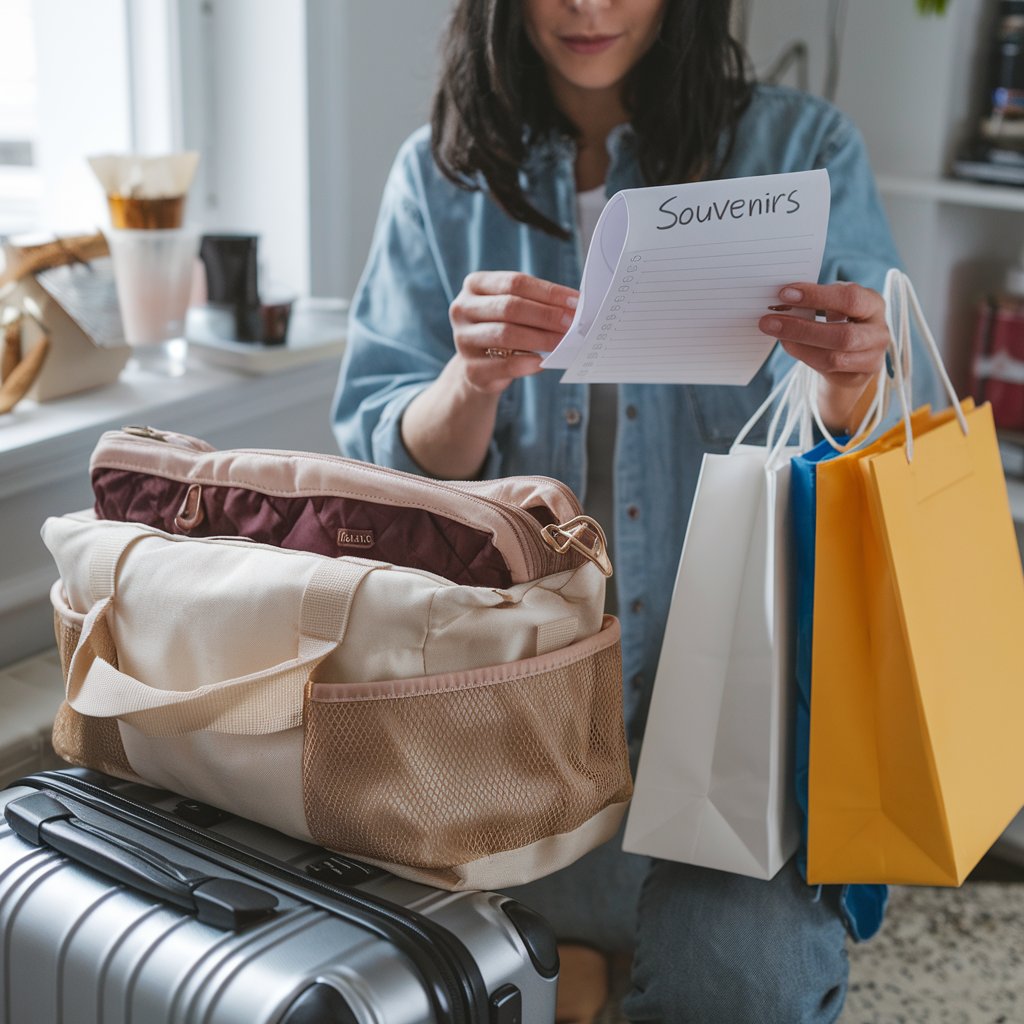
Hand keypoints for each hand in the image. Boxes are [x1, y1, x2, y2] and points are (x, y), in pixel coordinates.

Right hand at [449, 271, 578, 393]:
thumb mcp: (516, 309)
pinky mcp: (470, 370)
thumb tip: (574, 308)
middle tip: (572, 324)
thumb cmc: (504, 328)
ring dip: (540, 338)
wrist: (480, 365)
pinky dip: (527, 363)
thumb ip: (537, 304)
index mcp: (475, 285)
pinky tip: (543, 362)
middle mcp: (463, 309)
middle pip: (509, 307)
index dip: (548, 292)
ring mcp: (463, 340)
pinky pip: (503, 365)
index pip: (515, 282)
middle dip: (546, 316)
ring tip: (563, 342)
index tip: (575, 302)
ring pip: (505, 334)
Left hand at [758, 281, 889, 429]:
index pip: (850, 298)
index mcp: (873, 303)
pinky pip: (827, 369)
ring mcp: (872, 357)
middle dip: (801, 328)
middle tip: (768, 321)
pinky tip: (788, 344)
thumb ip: (815, 303)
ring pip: (833, 357)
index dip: (817, 296)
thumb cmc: (839, 320)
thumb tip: (781, 301)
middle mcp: (878, 331)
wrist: (853, 356)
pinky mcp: (859, 376)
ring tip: (774, 332)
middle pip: (843, 335)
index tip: (785, 293)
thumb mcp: (833, 305)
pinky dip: (804, 356)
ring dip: (798, 345)